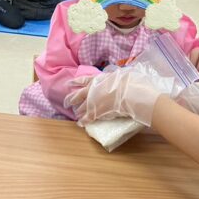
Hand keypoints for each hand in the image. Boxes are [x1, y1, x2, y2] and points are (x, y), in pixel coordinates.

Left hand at [65, 67, 181, 125]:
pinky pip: (87, 118)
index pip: (84, 80)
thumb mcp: (121, 74)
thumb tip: (118, 76)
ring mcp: (93, 102)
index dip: (76, 81)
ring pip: (81, 108)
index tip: (69, 82)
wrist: (131, 93)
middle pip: (78, 95)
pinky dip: (84, 121)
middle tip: (67, 102)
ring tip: (77, 114)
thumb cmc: (130, 82)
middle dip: (72, 98)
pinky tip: (81, 123)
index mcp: (98, 80)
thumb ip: (115, 77)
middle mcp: (92, 90)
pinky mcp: (96, 113)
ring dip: (79, 111)